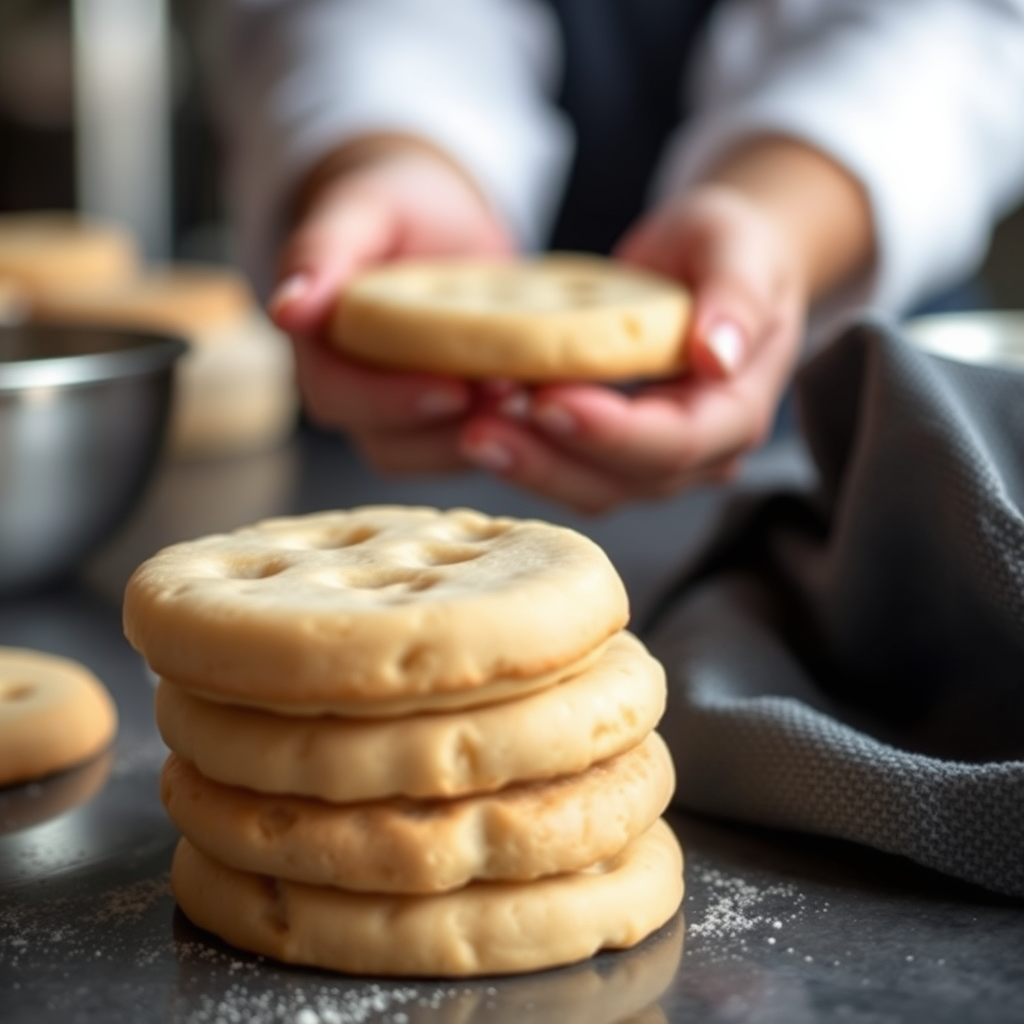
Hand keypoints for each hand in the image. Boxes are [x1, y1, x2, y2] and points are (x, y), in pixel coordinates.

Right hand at [269, 137, 515, 473]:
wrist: (437, 221)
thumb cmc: (391, 206)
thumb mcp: (358, 208)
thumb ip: (320, 251)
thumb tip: (286, 308)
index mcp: (321, 351)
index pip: (342, 396)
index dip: (392, 401)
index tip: (452, 388)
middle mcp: (356, 395)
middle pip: (390, 444)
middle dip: (450, 427)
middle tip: (512, 396)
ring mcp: (406, 415)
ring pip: (436, 455)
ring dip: (486, 435)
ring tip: (535, 399)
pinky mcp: (453, 418)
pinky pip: (477, 443)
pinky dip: (512, 432)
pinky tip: (545, 401)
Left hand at [458, 184, 805, 513]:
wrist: (718, 263)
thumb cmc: (732, 248)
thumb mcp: (738, 250)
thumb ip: (734, 298)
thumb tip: (717, 355)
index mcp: (738, 410)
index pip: (675, 442)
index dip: (610, 431)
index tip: (547, 401)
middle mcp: (703, 453)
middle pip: (624, 480)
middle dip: (550, 460)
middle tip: (481, 431)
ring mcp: (658, 460)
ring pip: (591, 488)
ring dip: (529, 467)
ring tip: (472, 433)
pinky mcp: (618, 454)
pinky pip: (570, 470)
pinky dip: (528, 453)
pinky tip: (482, 424)